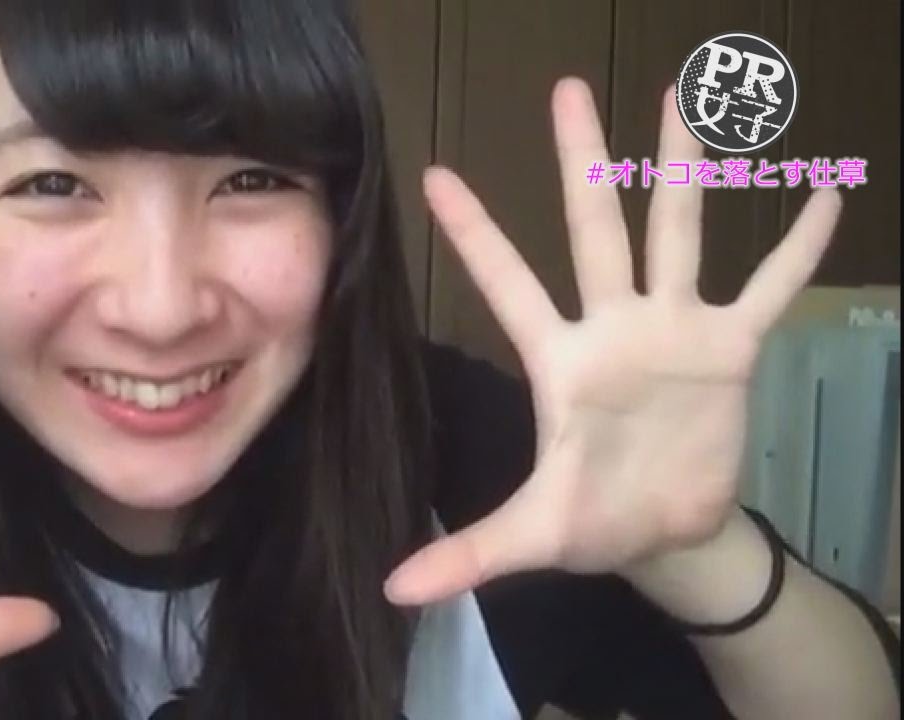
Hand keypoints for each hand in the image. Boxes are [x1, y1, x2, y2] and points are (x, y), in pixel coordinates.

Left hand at [385, 77, 839, 605]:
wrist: (667, 533)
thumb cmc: (594, 521)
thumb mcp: (531, 536)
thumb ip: (466, 554)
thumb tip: (393, 592)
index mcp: (559, 358)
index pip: (506, 282)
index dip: (475, 231)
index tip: (435, 174)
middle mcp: (612, 326)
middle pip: (594, 228)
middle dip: (583, 162)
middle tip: (567, 89)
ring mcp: (673, 329)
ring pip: (677, 233)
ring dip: (681, 169)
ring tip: (684, 96)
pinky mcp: (730, 349)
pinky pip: (770, 289)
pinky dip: (796, 250)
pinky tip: (823, 197)